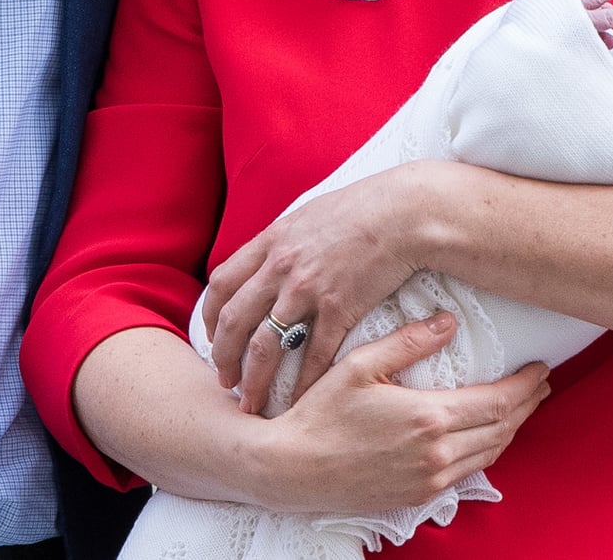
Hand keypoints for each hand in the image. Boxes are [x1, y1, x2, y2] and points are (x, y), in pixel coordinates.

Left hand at [203, 162, 441, 410]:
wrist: (403, 213)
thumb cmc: (361, 210)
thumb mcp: (309, 215)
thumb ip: (285, 240)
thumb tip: (271, 255)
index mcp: (271, 242)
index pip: (222, 283)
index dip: (210, 315)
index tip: (212, 337)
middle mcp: (280, 267)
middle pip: (233, 320)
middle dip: (223, 356)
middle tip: (225, 381)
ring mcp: (307, 290)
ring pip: (265, 345)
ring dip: (253, 379)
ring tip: (251, 403)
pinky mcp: (339, 309)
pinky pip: (314, 356)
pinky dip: (303, 384)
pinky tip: (298, 402)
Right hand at [248, 314, 549, 514]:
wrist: (292, 468)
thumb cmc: (320, 413)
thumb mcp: (359, 365)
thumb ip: (407, 342)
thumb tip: (448, 322)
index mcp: (428, 417)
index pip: (498, 402)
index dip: (526, 385)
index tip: (541, 368)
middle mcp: (437, 453)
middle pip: (502, 429)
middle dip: (526, 406)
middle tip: (538, 385)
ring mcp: (429, 479)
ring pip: (489, 454)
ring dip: (510, 430)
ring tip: (518, 408)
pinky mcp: (418, 496)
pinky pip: (467, 472)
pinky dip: (485, 451)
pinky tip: (482, 437)